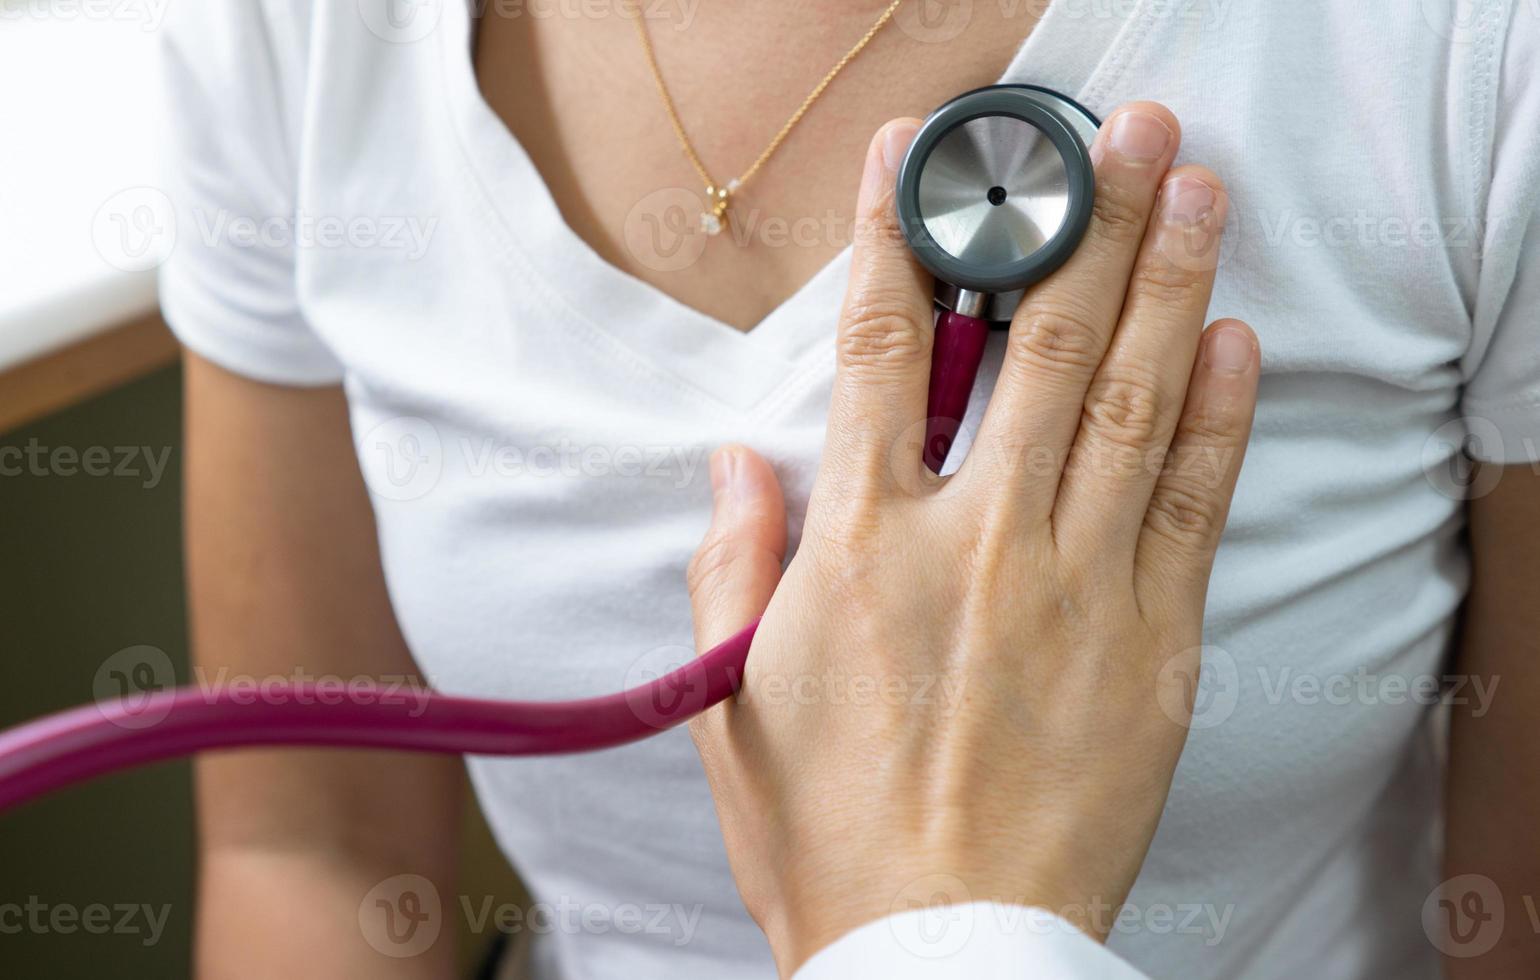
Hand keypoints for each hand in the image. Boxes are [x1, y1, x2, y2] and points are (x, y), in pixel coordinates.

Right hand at [686, 103, 1257, 974]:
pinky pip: (1190, 507)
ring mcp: (1075, 588)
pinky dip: (1215, 416)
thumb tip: (741, 463)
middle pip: (1035, 346)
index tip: (917, 160)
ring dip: (1165, 281)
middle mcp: (974, 545)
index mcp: (860, 551)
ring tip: (1195, 189)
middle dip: (1078, 220)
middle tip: (1121, 135)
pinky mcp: (1151, 645)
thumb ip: (736, 565)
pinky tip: (1230, 340)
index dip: (894, 239)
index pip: (876, 352)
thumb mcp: (731, 700)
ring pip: (1126, 402)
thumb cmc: (827, 833)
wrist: (939, 949)